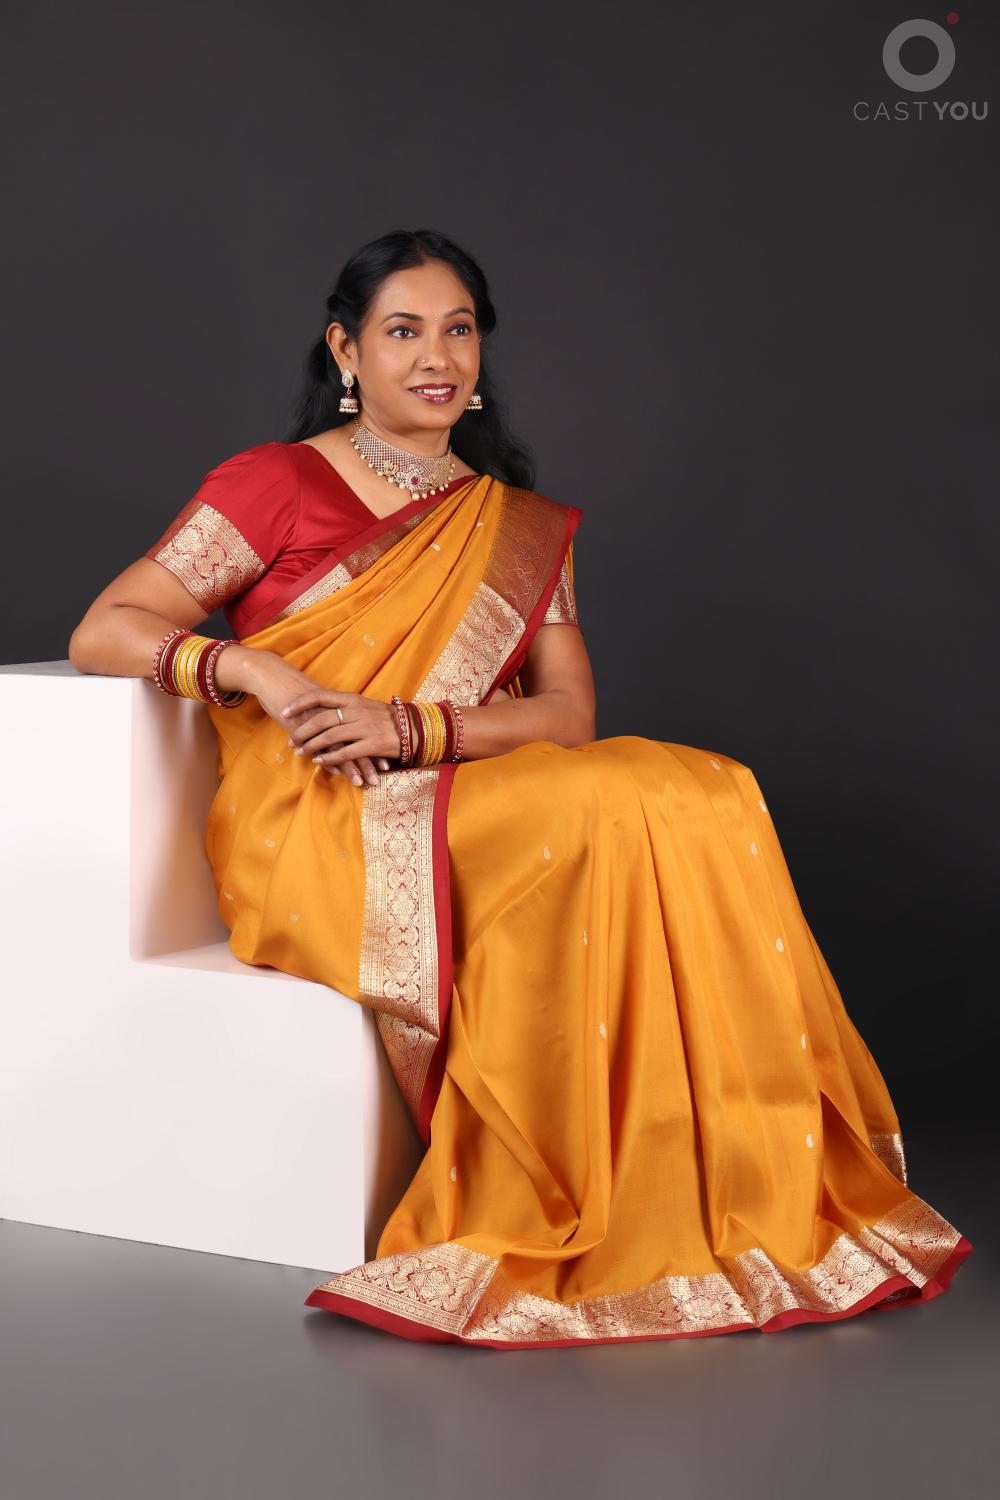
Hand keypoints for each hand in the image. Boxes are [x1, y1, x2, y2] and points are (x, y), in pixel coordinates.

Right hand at [222, 649, 394, 787]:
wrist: (276, 679)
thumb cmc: (299, 693)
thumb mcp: (322, 705)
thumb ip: (335, 717)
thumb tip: (347, 732)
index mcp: (342, 708)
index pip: (364, 731)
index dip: (374, 748)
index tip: (386, 764)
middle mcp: (335, 714)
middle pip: (356, 741)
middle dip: (368, 762)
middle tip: (377, 780)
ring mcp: (321, 721)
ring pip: (340, 746)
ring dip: (351, 767)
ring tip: (361, 783)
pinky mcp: (306, 727)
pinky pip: (318, 745)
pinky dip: (329, 759)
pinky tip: (337, 772)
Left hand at [281, 688, 401, 787]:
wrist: (415, 728)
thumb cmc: (388, 718)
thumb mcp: (366, 706)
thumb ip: (346, 707)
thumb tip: (323, 710)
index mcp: (353, 699)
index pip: (320, 696)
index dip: (300, 703)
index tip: (284, 711)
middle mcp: (357, 711)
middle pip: (321, 719)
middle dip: (302, 730)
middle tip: (290, 741)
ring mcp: (365, 727)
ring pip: (330, 736)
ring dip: (312, 746)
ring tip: (300, 753)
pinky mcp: (373, 744)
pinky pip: (346, 752)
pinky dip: (330, 758)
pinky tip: (320, 762)